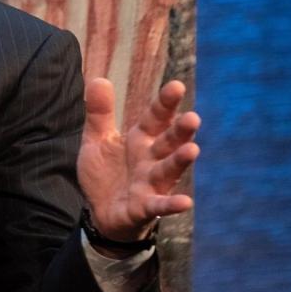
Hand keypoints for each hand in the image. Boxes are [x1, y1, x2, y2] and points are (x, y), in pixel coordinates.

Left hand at [78, 78, 200, 243]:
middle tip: (193, 117)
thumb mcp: (97, 140)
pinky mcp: (144, 207)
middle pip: (168, 142)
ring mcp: (151, 184)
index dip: (165, 103)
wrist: (100, 213)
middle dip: (180, 131)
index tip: (176, 86)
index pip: (156, 118)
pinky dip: (171, 204)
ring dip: (180, 161)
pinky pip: (159, 205)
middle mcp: (151, 160)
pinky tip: (185, 202)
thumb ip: (99, 113)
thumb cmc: (107, 173)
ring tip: (193, 150)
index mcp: (141, 140)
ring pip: (168, 170)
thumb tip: (98, 78)